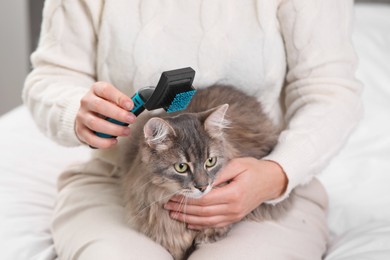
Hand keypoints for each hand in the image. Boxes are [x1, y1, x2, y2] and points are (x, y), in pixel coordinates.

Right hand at [75, 82, 135, 148]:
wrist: (87, 114)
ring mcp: (82, 116)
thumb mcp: (113, 98)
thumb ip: (122, 103)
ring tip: (126, 131)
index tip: (131, 105)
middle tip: (131, 119)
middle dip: (118, 114)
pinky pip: (90, 138)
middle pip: (100, 106)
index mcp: (96, 90)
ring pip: (95, 123)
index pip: (105, 90)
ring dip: (113, 129)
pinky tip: (114, 141)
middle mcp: (86, 101)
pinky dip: (103, 141)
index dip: (119, 97)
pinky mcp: (80, 130)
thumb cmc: (105, 105)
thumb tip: (135, 108)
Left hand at [164, 158, 287, 229]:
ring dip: (188, 218)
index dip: (187, 198)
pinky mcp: (234, 217)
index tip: (174, 194)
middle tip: (168, 205)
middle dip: (183, 209)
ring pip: (207, 220)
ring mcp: (235, 214)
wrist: (270, 181)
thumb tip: (200, 180)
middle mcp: (234, 207)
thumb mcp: (237, 164)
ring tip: (173, 214)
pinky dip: (201, 225)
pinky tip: (189, 223)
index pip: (205, 199)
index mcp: (234, 193)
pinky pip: (215, 224)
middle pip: (203, 211)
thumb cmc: (253, 169)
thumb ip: (219, 173)